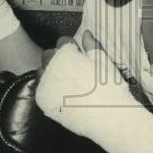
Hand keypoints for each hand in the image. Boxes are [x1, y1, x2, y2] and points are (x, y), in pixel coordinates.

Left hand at [34, 34, 152, 152]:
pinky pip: (41, 90)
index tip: (78, 54)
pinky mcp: (44, 103)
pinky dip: (49, 89)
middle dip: (58, 58)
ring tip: (68, 81)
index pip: (62, 42)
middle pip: (48, 56)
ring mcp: (46, 87)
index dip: (72, 47)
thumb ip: (92, 46)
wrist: (110, 119)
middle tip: (73, 68)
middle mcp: (52, 69)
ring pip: (42, 72)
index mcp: (66, 56)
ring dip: (51, 72)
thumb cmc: (110, 89)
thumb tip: (86, 34)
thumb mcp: (104, 63)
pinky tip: (64, 94)